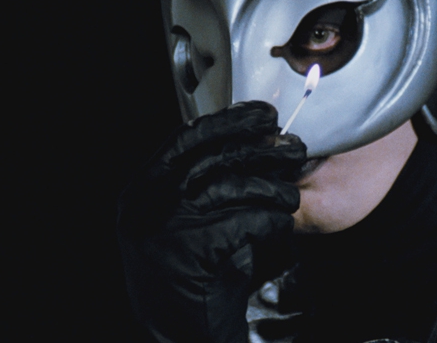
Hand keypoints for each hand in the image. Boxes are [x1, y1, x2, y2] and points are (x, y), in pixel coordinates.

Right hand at [117, 101, 305, 341]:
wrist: (185, 332)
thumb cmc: (193, 270)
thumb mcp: (186, 218)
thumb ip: (203, 180)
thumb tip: (255, 136)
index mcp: (142, 189)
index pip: (185, 139)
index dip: (228, 122)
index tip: (262, 115)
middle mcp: (144, 205)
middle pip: (210, 158)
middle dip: (258, 148)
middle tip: (294, 147)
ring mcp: (161, 230)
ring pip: (227, 189)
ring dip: (269, 187)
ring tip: (290, 194)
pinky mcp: (188, 255)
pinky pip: (241, 223)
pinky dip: (268, 220)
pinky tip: (281, 225)